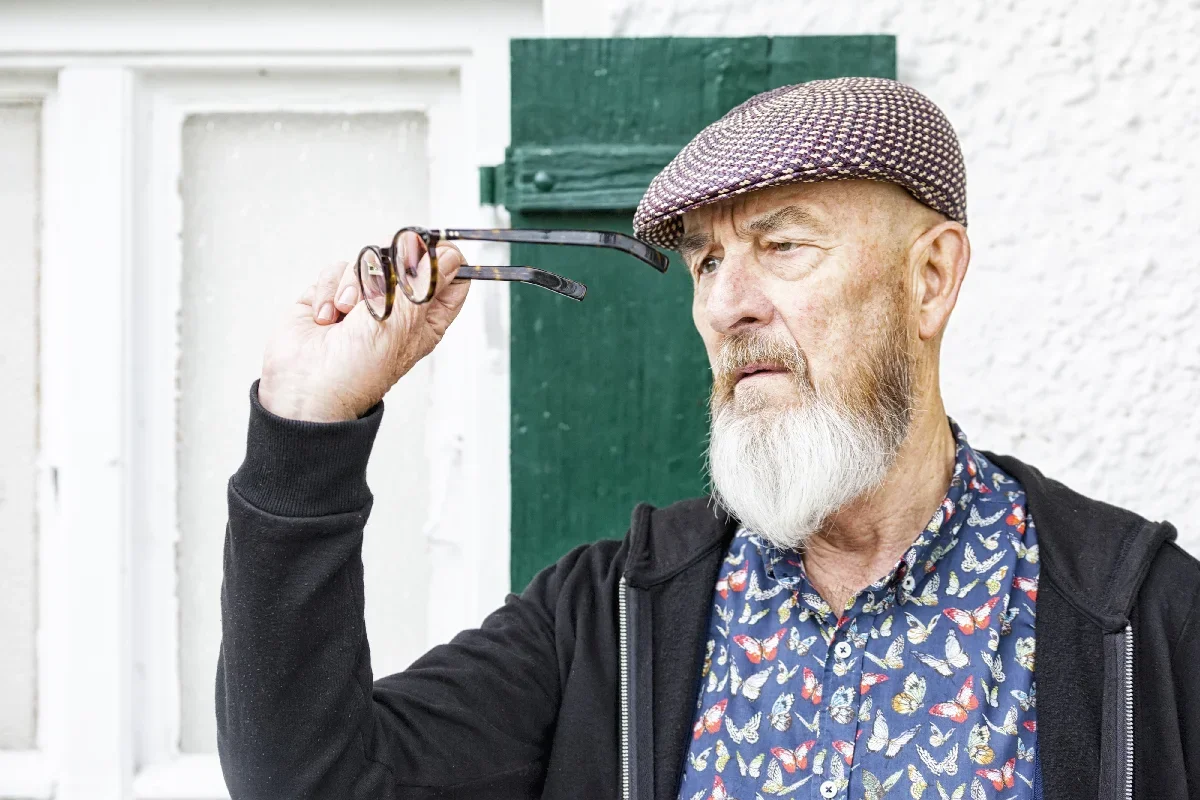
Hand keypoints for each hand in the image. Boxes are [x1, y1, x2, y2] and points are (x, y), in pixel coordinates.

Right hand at [258, 245, 469, 421]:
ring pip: (367, 260)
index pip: (450, 279)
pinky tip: (326, 318)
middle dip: (389, 269)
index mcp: (425, 319)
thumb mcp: (403, 324)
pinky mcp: (330, 295)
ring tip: (346, 314)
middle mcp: (396, 308)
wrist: (307, 388)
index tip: (433, 248)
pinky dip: (328, 291)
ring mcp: (362, 300)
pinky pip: (335, 270)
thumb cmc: (359, 371)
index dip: (445, 258)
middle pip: (405, 259)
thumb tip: (450, 256)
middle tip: (380, 289)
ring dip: (354, 285)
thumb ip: (424, 283)